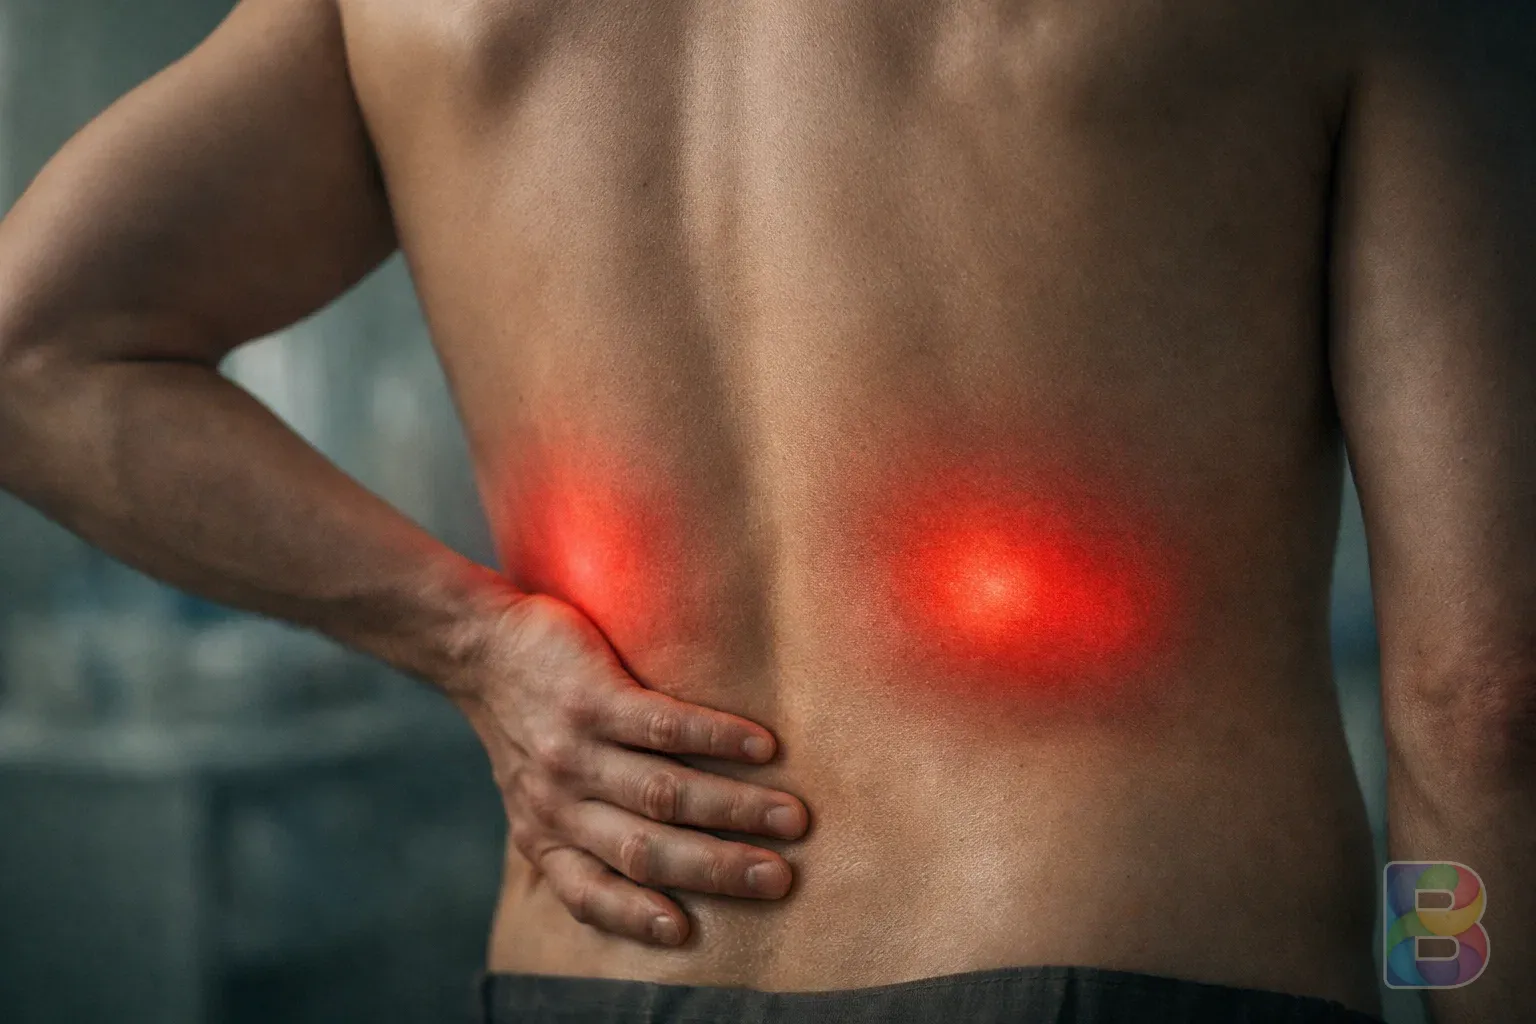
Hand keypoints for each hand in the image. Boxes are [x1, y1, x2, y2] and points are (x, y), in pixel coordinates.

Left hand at [446, 590, 809, 946]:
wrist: (478, 646)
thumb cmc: (522, 724)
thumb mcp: (531, 797)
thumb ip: (578, 836)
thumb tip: (651, 883)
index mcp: (545, 836)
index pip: (588, 893)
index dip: (634, 917)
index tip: (684, 932)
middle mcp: (558, 803)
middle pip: (646, 850)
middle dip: (718, 870)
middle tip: (779, 879)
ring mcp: (574, 751)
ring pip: (663, 792)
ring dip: (734, 808)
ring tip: (790, 816)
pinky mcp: (590, 699)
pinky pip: (663, 726)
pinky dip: (717, 738)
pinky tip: (761, 745)